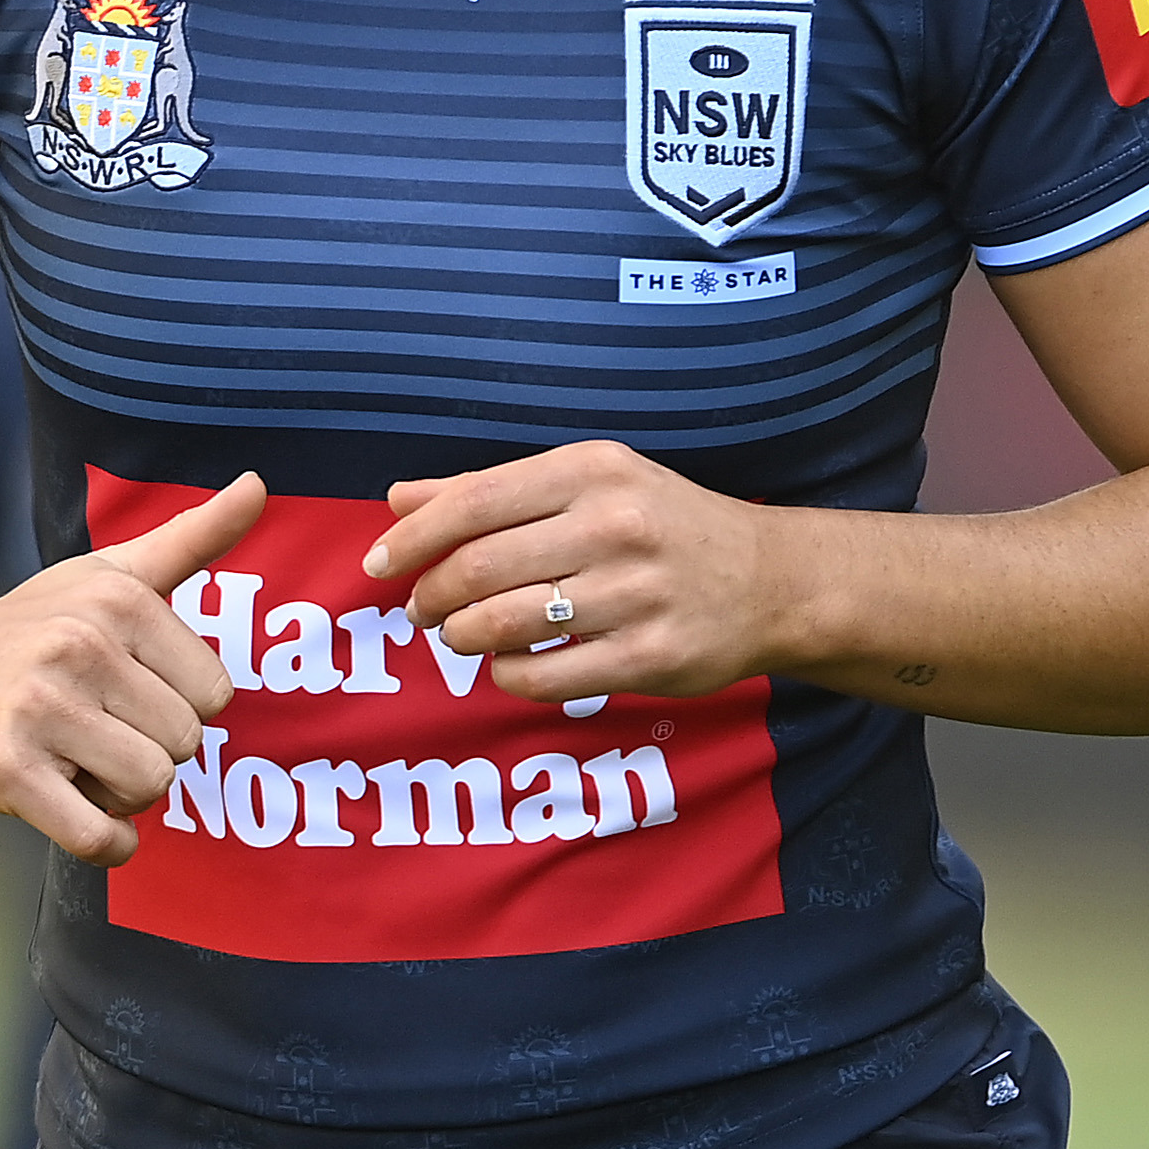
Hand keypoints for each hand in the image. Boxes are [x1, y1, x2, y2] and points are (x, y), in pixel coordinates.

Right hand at [0, 475, 263, 865]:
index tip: (126, 693)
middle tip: (93, 730)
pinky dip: (107, 843)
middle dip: (149, 751)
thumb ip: (192, 537)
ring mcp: (40, 708)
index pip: (215, 693)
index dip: (176, 706)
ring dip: (120, 793)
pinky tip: (81, 813)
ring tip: (73, 760)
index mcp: (118, 599)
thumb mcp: (108, 573)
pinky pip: (100, 837)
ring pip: (148, 788)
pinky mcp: (7, 770)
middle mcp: (79, 645)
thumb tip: (259, 483)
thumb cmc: (28, 626)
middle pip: (186, 745)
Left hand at [366, 441, 799, 703]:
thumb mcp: (585, 483)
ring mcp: (636, 594)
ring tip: (458, 636)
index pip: (473, 502)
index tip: (378, 564)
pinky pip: (546, 677)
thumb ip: (490, 490)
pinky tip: (506, 665)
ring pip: (506, 624)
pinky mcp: (652, 657)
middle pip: (480, 567)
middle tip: (421, 610)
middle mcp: (614, 526)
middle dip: (431, 595)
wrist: (770, 580)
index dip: (413, 538)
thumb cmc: (660, 523)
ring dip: (462, 637)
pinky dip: (507, 675)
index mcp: (591, 471)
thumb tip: (398, 500)